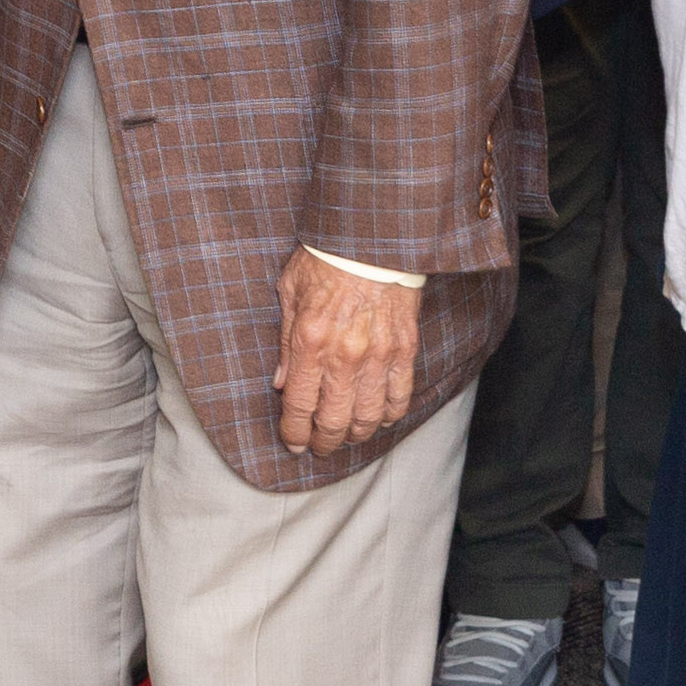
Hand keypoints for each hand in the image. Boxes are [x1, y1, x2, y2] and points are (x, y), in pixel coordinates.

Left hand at [276, 246, 422, 455]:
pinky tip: (380, 419)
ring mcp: (378, 356)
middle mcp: (345, 356)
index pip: (300, 405)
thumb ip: (286, 344)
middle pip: (334, 420)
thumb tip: (280, 384)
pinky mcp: (404, 350)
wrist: (372, 237)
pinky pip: (399, 396)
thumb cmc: (325, 259)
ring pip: (369, 417)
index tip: (293, 443)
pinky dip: (390, 415)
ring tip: (346, 437)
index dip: (294, 432)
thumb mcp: (290, 293)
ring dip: (356, 434)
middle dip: (323, 442)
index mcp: (310, 342)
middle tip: (319, 448)